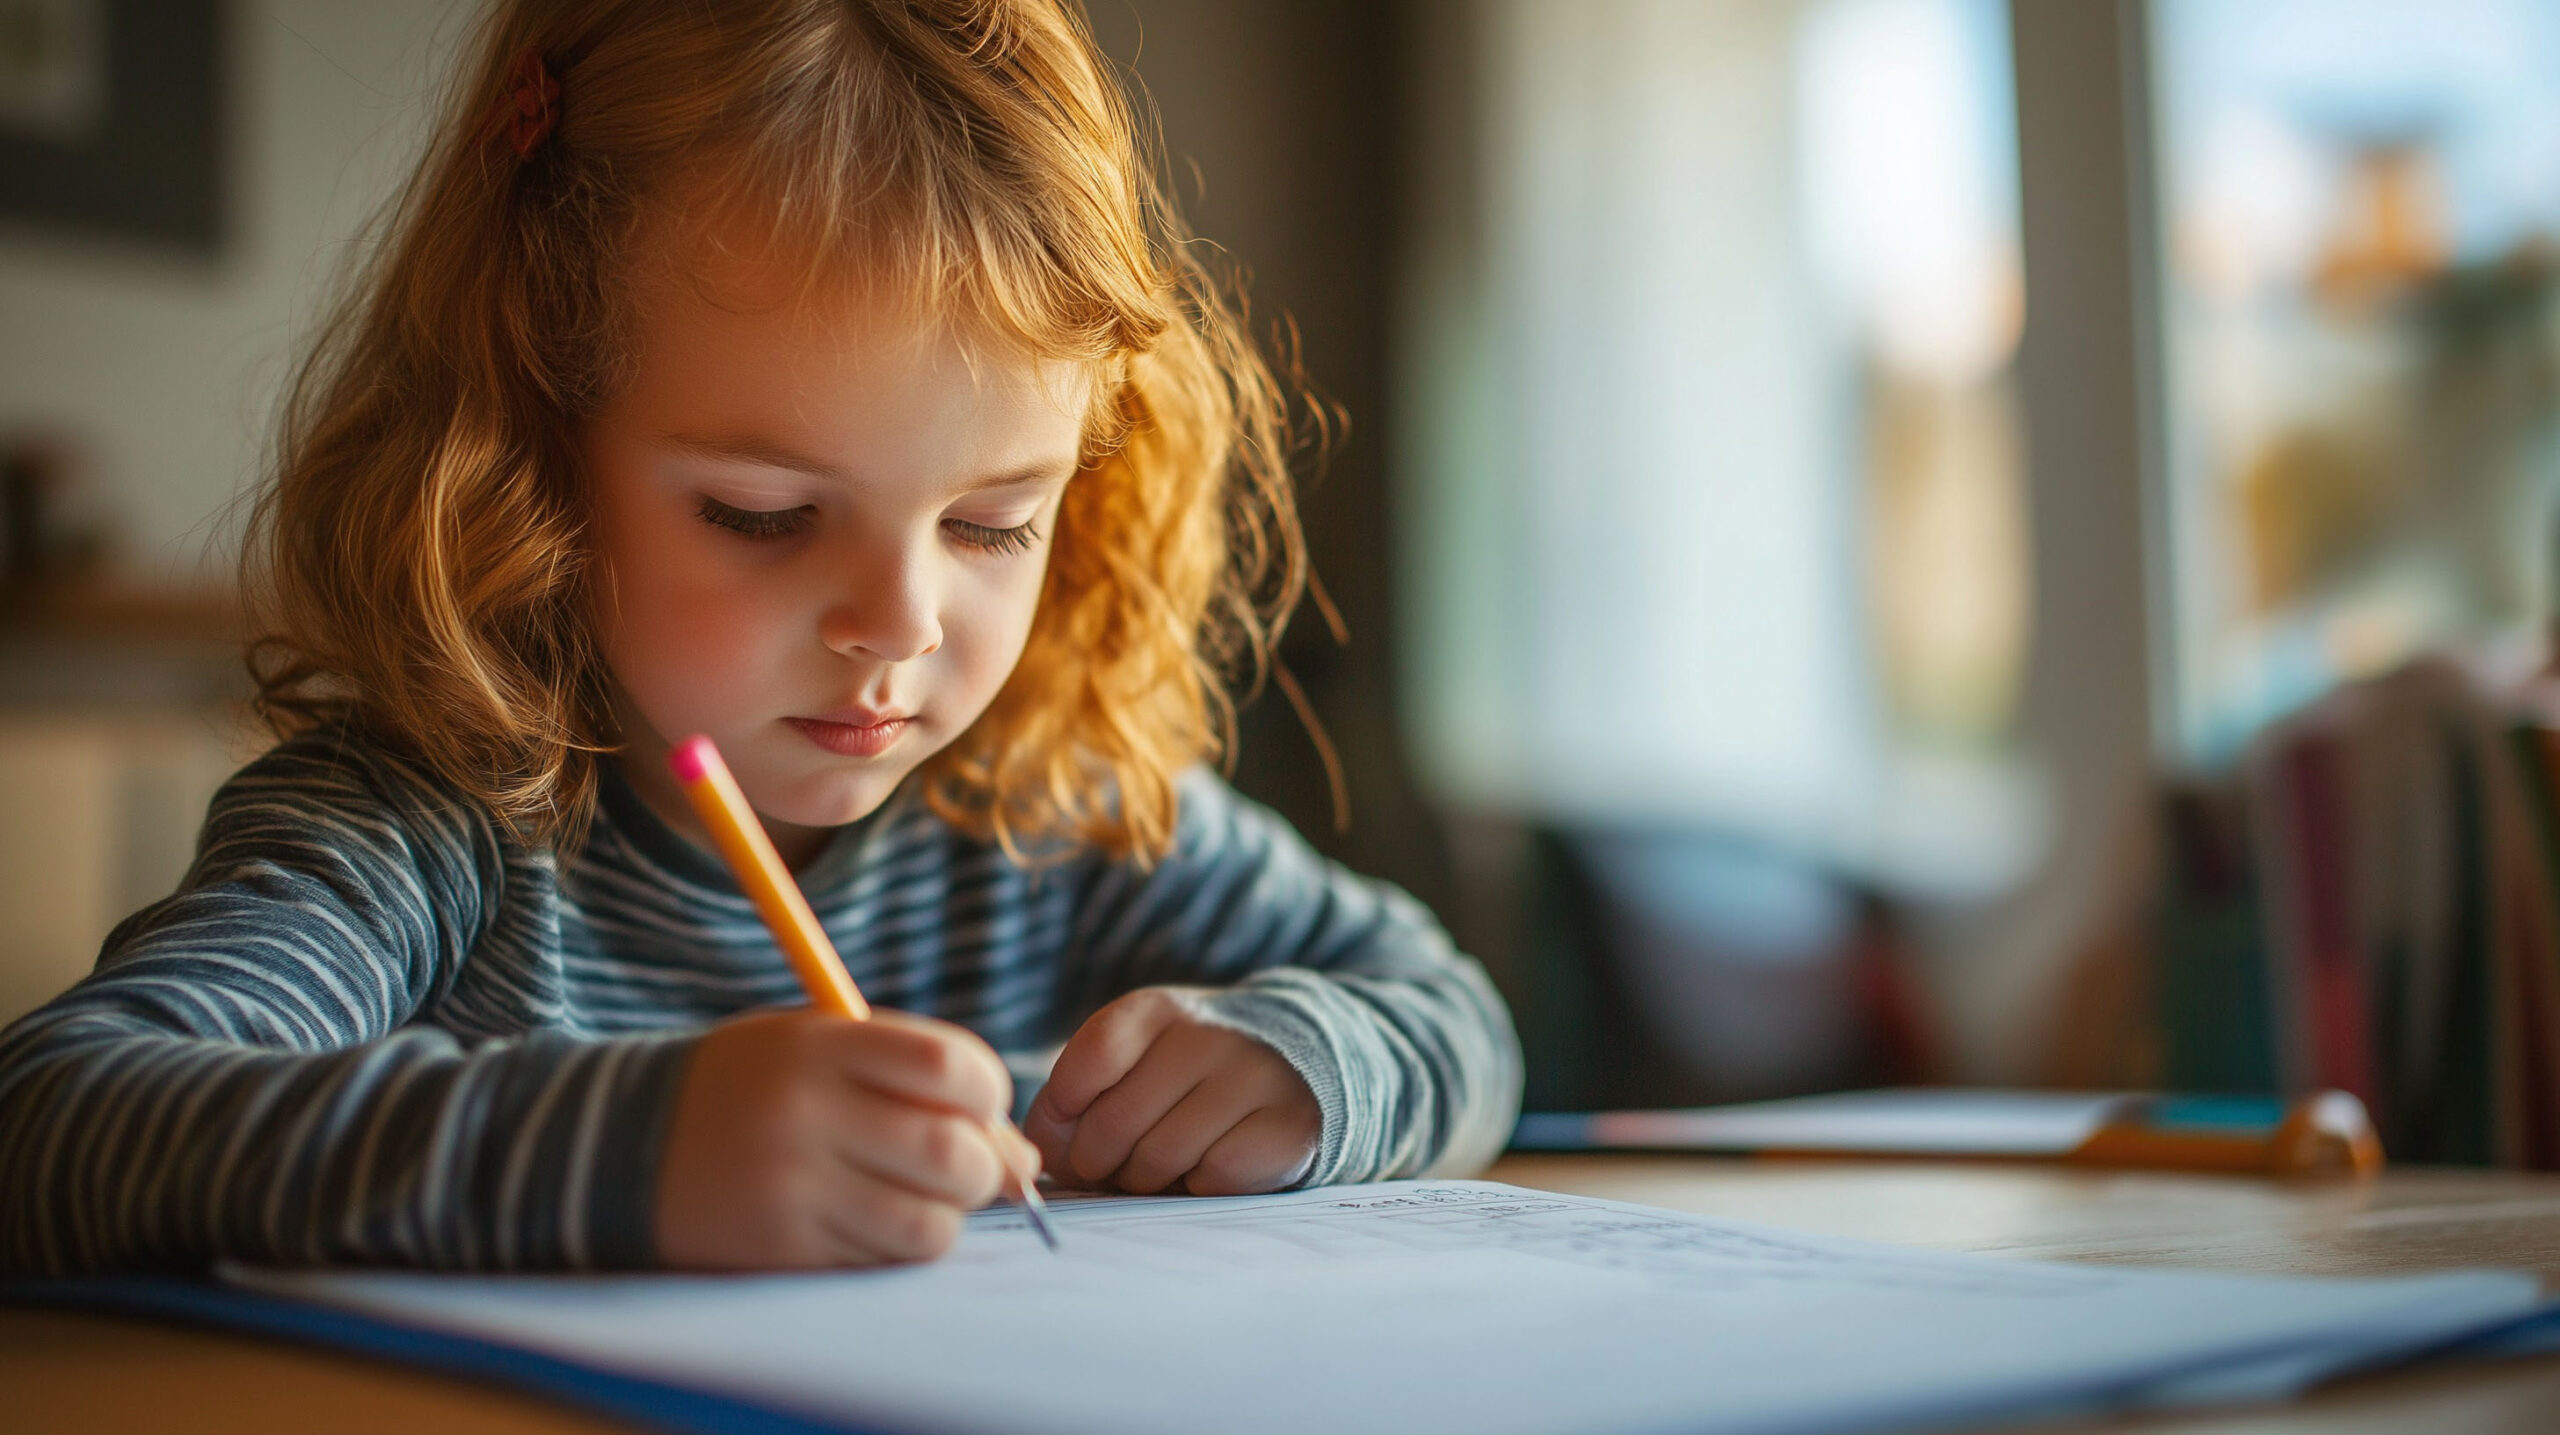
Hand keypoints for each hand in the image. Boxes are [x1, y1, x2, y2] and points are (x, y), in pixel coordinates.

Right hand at [655, 1008, 1040, 1268]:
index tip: (977, 1106)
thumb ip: (920, 1082)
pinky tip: (873, 1220)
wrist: (626, 1141)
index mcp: (822, 1045)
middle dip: (982, 1166)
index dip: (989, 1092)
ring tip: (917, 1196)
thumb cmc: (756, 1087)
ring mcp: (793, 1186)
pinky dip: (900, 1246)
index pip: (952, 1067)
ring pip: (929, 1222)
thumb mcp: (823, 1049)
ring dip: (946, 1215)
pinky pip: (883, 1259)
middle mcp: (808, 1113)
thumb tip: (1023, 1163)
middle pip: (952, 1152)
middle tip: (962, 1164)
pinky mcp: (782, 1247)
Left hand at [1024, 987, 1320, 1195]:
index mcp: (1155, 1011)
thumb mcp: (1128, 1064)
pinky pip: (1210, 1179)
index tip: (1068, 1131)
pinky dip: (1198, 1187)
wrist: (1291, 1066)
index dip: (1064, 1112)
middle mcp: (1207, 1036)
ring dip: (1147, 1180)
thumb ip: (1073, 1102)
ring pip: (1159, 1159)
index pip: (1089, 1062)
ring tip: (1162, 1164)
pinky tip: (1209, 1165)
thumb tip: (1039, 1153)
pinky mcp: (1285, 1126)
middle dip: (1099, 1162)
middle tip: (1113, 1164)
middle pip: (1114, 1123)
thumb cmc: (1182, 1077)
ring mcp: (1253, 1078)